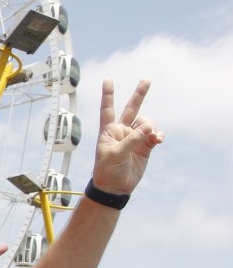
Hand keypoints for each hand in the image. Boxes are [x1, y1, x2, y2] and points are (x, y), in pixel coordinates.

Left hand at [93, 79, 163, 194]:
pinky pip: (154, 135)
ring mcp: (134, 138)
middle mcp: (122, 131)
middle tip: (146, 80)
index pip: (108, 109)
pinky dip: (158, 135)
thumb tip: (150, 127)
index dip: (108, 95)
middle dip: (139, 95)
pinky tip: (159, 139)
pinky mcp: (145, 147)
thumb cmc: (107, 170)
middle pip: (131, 109)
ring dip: (150, 127)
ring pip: (146, 123)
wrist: (115, 187)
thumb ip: (132, 139)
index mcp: (108, 130)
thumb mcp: (116, 154)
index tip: (108, 80)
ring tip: (151, 136)